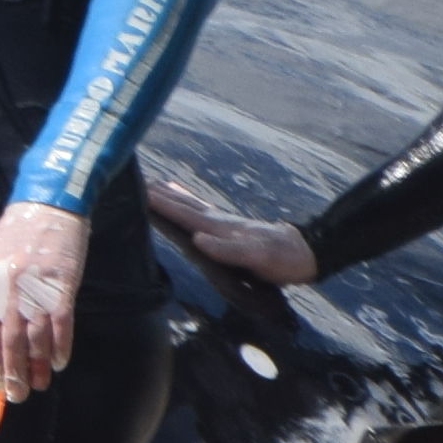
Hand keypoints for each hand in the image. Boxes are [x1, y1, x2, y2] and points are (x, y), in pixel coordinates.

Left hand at [0, 197, 92, 400]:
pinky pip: (61, 321)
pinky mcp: (62, 284)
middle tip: (16, 395)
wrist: (48, 205)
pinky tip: (59, 362)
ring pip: (35, 335)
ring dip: (37, 364)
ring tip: (38, 385)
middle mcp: (9, 286)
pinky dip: (60, 344)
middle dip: (12, 370)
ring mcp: (36, 286)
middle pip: (9, 338)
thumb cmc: (16, 235)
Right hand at [146, 175, 320, 290]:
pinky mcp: (232, 228)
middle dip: (159, 195)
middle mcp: (219, 222)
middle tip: (136, 182)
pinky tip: (185, 198)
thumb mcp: (258, 258)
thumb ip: (228, 249)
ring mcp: (226, 223)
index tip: (138, 192)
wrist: (306, 252)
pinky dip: (188, 200)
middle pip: (184, 205)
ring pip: (192, 205)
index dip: (162, 204)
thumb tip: (197, 239)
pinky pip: (202, 210)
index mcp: (220, 228)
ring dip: (171, 196)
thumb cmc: (281, 260)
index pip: (185, 214)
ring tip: (152, 185)